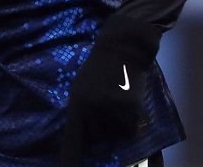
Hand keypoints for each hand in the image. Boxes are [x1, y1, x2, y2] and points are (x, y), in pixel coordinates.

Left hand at [58, 15, 160, 166]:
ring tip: (116, 101)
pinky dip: (130, 124)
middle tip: (104, 106)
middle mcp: (94, 109)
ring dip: (116, 126)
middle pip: (97, 138)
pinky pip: (130, 130)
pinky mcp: (132, 110)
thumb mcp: (81, 88)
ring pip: (115, 135)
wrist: (123, 47)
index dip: (70, 160)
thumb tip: (87, 138)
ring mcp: (114, 110)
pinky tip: (127, 105)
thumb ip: (82, 112)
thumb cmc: (98, 68)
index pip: (73, 139)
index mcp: (77, 103)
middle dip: (100, 130)